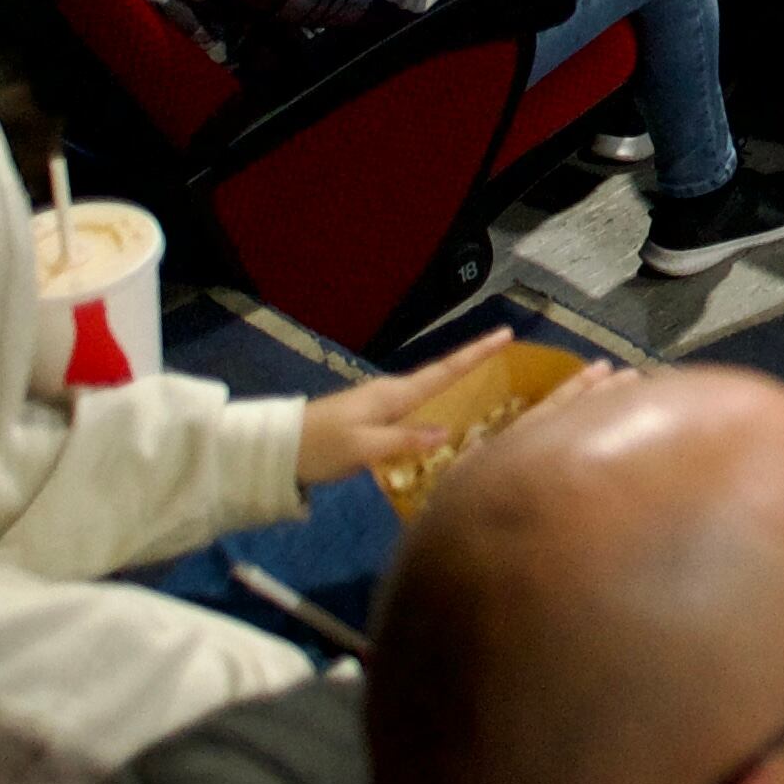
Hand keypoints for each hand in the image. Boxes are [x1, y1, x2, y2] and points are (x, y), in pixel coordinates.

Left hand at [292, 329, 584, 483]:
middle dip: (472, 361)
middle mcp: (390, 393)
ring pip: (427, 390)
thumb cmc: (321, 447)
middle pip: (440, 374)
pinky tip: (443, 415)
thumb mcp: (364, 448)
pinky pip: (414, 406)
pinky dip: (435, 401)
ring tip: (485, 377)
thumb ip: (405, 441)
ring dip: (455, 381)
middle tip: (504, 350)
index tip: (504, 334)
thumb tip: (446, 433)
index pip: (443, 371)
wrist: (278, 449)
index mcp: (393, 396)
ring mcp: (380, 403)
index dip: (475, 354)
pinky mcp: (371, 417)